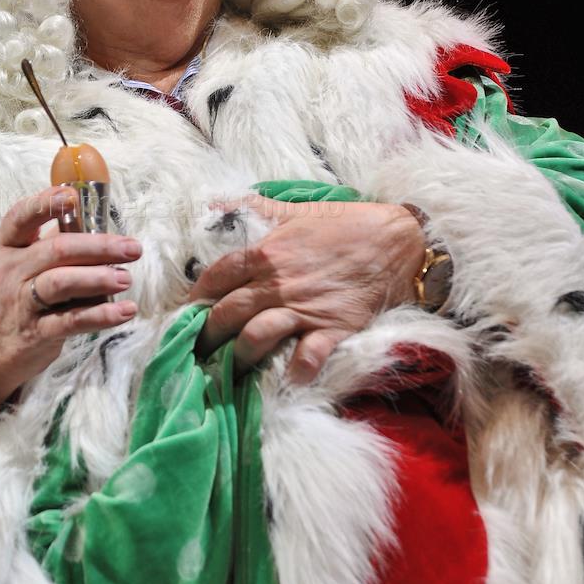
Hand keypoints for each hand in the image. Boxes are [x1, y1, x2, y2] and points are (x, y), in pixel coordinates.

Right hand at [0, 187, 141, 415]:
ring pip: (61, 283)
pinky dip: (101, 315)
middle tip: (132, 248)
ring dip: (98, 278)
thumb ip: (54, 241)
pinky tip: (125, 311)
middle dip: (98, 247)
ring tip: (126, 279)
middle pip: (55, 250)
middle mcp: (11, 270)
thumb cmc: (15, 294)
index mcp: (8, 245)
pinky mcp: (36, 332)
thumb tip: (96, 219)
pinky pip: (71, 321)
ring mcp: (22, 302)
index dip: (45, 203)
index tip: (72, 196)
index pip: (20, 216)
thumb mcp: (23, 263)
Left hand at [187, 195, 425, 384]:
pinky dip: (295, 371)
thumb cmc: (345, 224)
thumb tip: (215, 203)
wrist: (397, 241)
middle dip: (206, 334)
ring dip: (238, 357)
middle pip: (227, 313)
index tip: (186, 313)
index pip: (216, 278)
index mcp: (265, 253)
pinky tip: (287, 380)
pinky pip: (307, 356)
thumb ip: (253, 209)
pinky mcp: (332, 328)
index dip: (196, 298)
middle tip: (196, 350)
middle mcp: (277, 283)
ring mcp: (304, 308)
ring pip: (255, 337)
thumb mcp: (295, 210)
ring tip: (229, 370)